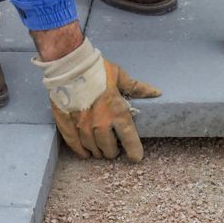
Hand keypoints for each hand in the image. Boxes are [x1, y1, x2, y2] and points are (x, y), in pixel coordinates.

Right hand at [33, 38, 160, 161]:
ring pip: (92, 148)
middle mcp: (101, 124)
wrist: (69, 65)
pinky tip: (84, 152)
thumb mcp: (120, 76)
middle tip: (113, 149)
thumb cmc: (97, 69)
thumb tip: (157, 92)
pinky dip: (80, 150)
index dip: (134, 152)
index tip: (135, 157)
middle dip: (112, 151)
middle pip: (109, 149)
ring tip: (99, 151)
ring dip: (97, 152)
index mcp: (117, 113)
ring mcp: (82, 126)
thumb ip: (137, 88)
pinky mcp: (67, 124)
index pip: (129, 140)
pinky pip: (75, 144)